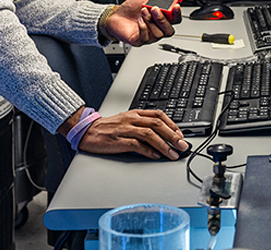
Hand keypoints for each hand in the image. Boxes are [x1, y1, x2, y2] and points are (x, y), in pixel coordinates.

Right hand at [74, 109, 189, 159]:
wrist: (87, 131)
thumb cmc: (108, 127)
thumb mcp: (127, 120)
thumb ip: (143, 125)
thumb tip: (161, 135)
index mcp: (135, 113)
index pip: (159, 115)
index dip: (172, 124)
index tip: (180, 134)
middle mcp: (132, 119)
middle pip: (157, 124)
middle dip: (173, 135)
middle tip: (183, 145)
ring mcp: (125, 129)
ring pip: (149, 134)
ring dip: (164, 145)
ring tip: (172, 154)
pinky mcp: (118, 141)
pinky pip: (136, 145)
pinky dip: (148, 151)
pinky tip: (156, 156)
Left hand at [104, 0, 181, 46]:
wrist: (115, 16)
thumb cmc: (130, 9)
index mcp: (161, 18)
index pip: (175, 19)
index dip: (177, 14)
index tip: (175, 6)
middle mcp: (157, 29)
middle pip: (169, 30)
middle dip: (163, 19)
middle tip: (155, 9)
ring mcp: (149, 36)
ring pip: (158, 34)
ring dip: (151, 21)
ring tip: (143, 11)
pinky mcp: (139, 41)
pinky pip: (145, 38)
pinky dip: (143, 28)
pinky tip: (139, 21)